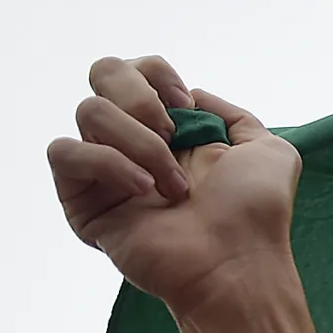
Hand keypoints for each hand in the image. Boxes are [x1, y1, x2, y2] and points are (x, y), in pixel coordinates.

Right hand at [47, 56, 300, 317]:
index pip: (135, 69)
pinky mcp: (82, 201)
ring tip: (174, 186)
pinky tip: (144, 190)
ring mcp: (105, 172)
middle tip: (170, 136)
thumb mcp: (267, 149)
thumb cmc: (256, 215)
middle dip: (138, 96)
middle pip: (102, 73)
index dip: (155, 73)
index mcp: (170, 129)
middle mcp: (133, 143)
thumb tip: (191, 96)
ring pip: (88, 111)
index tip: (185, 105)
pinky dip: (108, 163)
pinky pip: (65, 152)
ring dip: (140, 142)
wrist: (238, 263)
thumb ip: (232, 114)